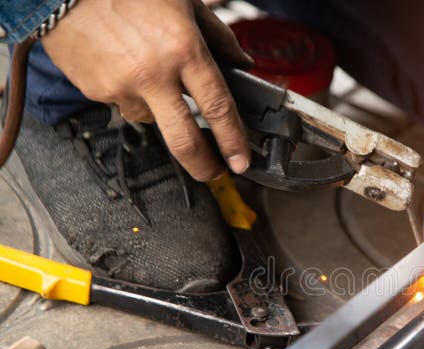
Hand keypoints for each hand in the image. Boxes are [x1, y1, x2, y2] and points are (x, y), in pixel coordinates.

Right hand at [41, 0, 252, 181]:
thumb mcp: (184, 2)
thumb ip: (218, 36)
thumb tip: (243, 63)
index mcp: (183, 49)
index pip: (217, 107)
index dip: (233, 140)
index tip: (241, 161)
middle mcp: (154, 73)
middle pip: (184, 141)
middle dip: (204, 166)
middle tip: (215, 173)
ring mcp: (122, 86)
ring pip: (153, 119)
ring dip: (159, 109)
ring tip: (149, 72)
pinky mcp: (97, 91)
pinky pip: (124, 104)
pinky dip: (131, 93)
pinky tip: (124, 65)